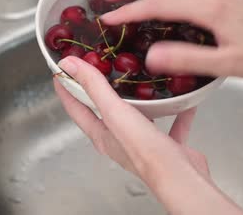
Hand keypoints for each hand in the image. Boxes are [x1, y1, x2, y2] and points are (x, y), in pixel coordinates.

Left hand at [55, 56, 242, 214]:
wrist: (179, 176)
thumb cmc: (145, 151)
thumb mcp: (114, 112)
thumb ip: (94, 87)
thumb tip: (69, 65)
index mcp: (102, 134)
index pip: (76, 108)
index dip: (67, 88)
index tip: (62, 71)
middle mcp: (119, 140)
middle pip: (104, 111)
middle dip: (101, 90)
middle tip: (100, 68)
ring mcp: (142, 144)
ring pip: (136, 117)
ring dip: (137, 100)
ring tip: (140, 81)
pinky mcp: (165, 146)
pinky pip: (168, 124)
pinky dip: (173, 112)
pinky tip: (180, 102)